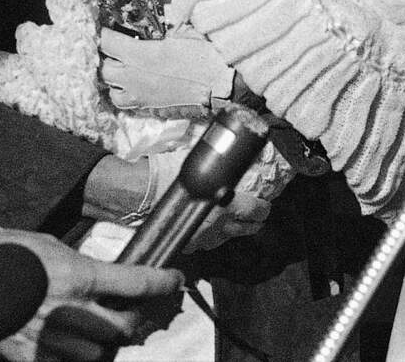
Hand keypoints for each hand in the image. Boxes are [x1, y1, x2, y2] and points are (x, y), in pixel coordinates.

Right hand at [0, 228, 181, 361]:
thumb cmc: (6, 251)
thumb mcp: (55, 248)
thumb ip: (83, 268)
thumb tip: (105, 281)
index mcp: (79, 277)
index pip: (137, 284)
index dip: (163, 283)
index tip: (174, 281)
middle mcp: (71, 311)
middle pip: (123, 328)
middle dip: (132, 319)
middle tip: (131, 310)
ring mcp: (49, 339)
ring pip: (97, 355)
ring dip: (101, 344)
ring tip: (94, 330)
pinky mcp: (28, 357)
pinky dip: (71, 358)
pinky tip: (67, 345)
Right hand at [89, 149, 270, 249]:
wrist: (138, 194)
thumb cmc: (167, 174)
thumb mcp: (199, 164)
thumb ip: (218, 167)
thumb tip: (230, 158)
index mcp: (225, 205)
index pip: (257, 211)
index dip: (264, 208)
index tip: (265, 204)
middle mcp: (218, 227)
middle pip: (248, 230)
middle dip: (254, 222)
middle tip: (255, 214)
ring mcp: (203, 239)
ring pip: (229, 239)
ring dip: (234, 230)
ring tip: (234, 220)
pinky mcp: (188, 246)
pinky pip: (207, 243)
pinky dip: (212, 236)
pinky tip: (209, 227)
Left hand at [98, 26, 234, 112]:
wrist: (221, 84)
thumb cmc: (205, 55)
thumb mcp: (183, 31)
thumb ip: (163, 26)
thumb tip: (156, 18)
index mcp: (141, 54)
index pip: (107, 42)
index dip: (106, 33)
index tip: (111, 29)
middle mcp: (135, 77)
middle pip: (105, 68)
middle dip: (109, 57)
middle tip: (119, 48)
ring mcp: (141, 95)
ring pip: (112, 90)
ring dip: (115, 79)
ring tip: (125, 69)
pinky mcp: (150, 107)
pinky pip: (126, 104)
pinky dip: (125, 94)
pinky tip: (136, 85)